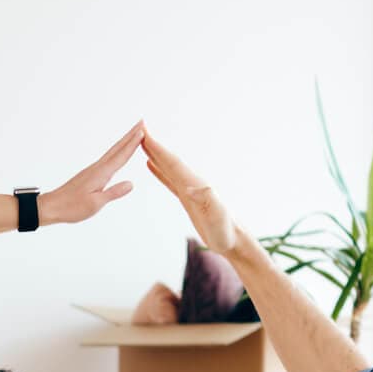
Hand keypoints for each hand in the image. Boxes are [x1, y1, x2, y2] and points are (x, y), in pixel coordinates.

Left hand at [39, 123, 142, 224]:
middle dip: (130, 135)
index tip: (143, 131)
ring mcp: (93, 170)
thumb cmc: (72, 207)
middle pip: (117, 148)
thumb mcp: (95, 204)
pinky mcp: (90, 174)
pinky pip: (108, 158)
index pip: (121, 156)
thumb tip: (131, 184)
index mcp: (101, 174)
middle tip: (142, 122)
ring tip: (134, 133)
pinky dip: (116, 151)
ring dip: (124, 141)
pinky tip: (118, 152)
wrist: (53, 206)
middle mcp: (98, 168)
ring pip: (113, 151)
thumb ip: (113, 193)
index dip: (133, 144)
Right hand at [141, 130, 238, 255]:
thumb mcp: (217, 216)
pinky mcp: (188, 199)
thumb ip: (206, 199)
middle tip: (139, 130)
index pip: (173, 163)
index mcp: (195, 184)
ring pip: (168, 168)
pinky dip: (160, 171)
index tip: (144, 133)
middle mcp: (191, 183)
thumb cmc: (226, 231)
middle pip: (169, 161)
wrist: (233, 241)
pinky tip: (152, 166)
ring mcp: (189, 190)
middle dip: (154, 146)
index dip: (158, 149)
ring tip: (142, 143)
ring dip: (155, 155)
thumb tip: (190, 188)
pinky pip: (170, 181)